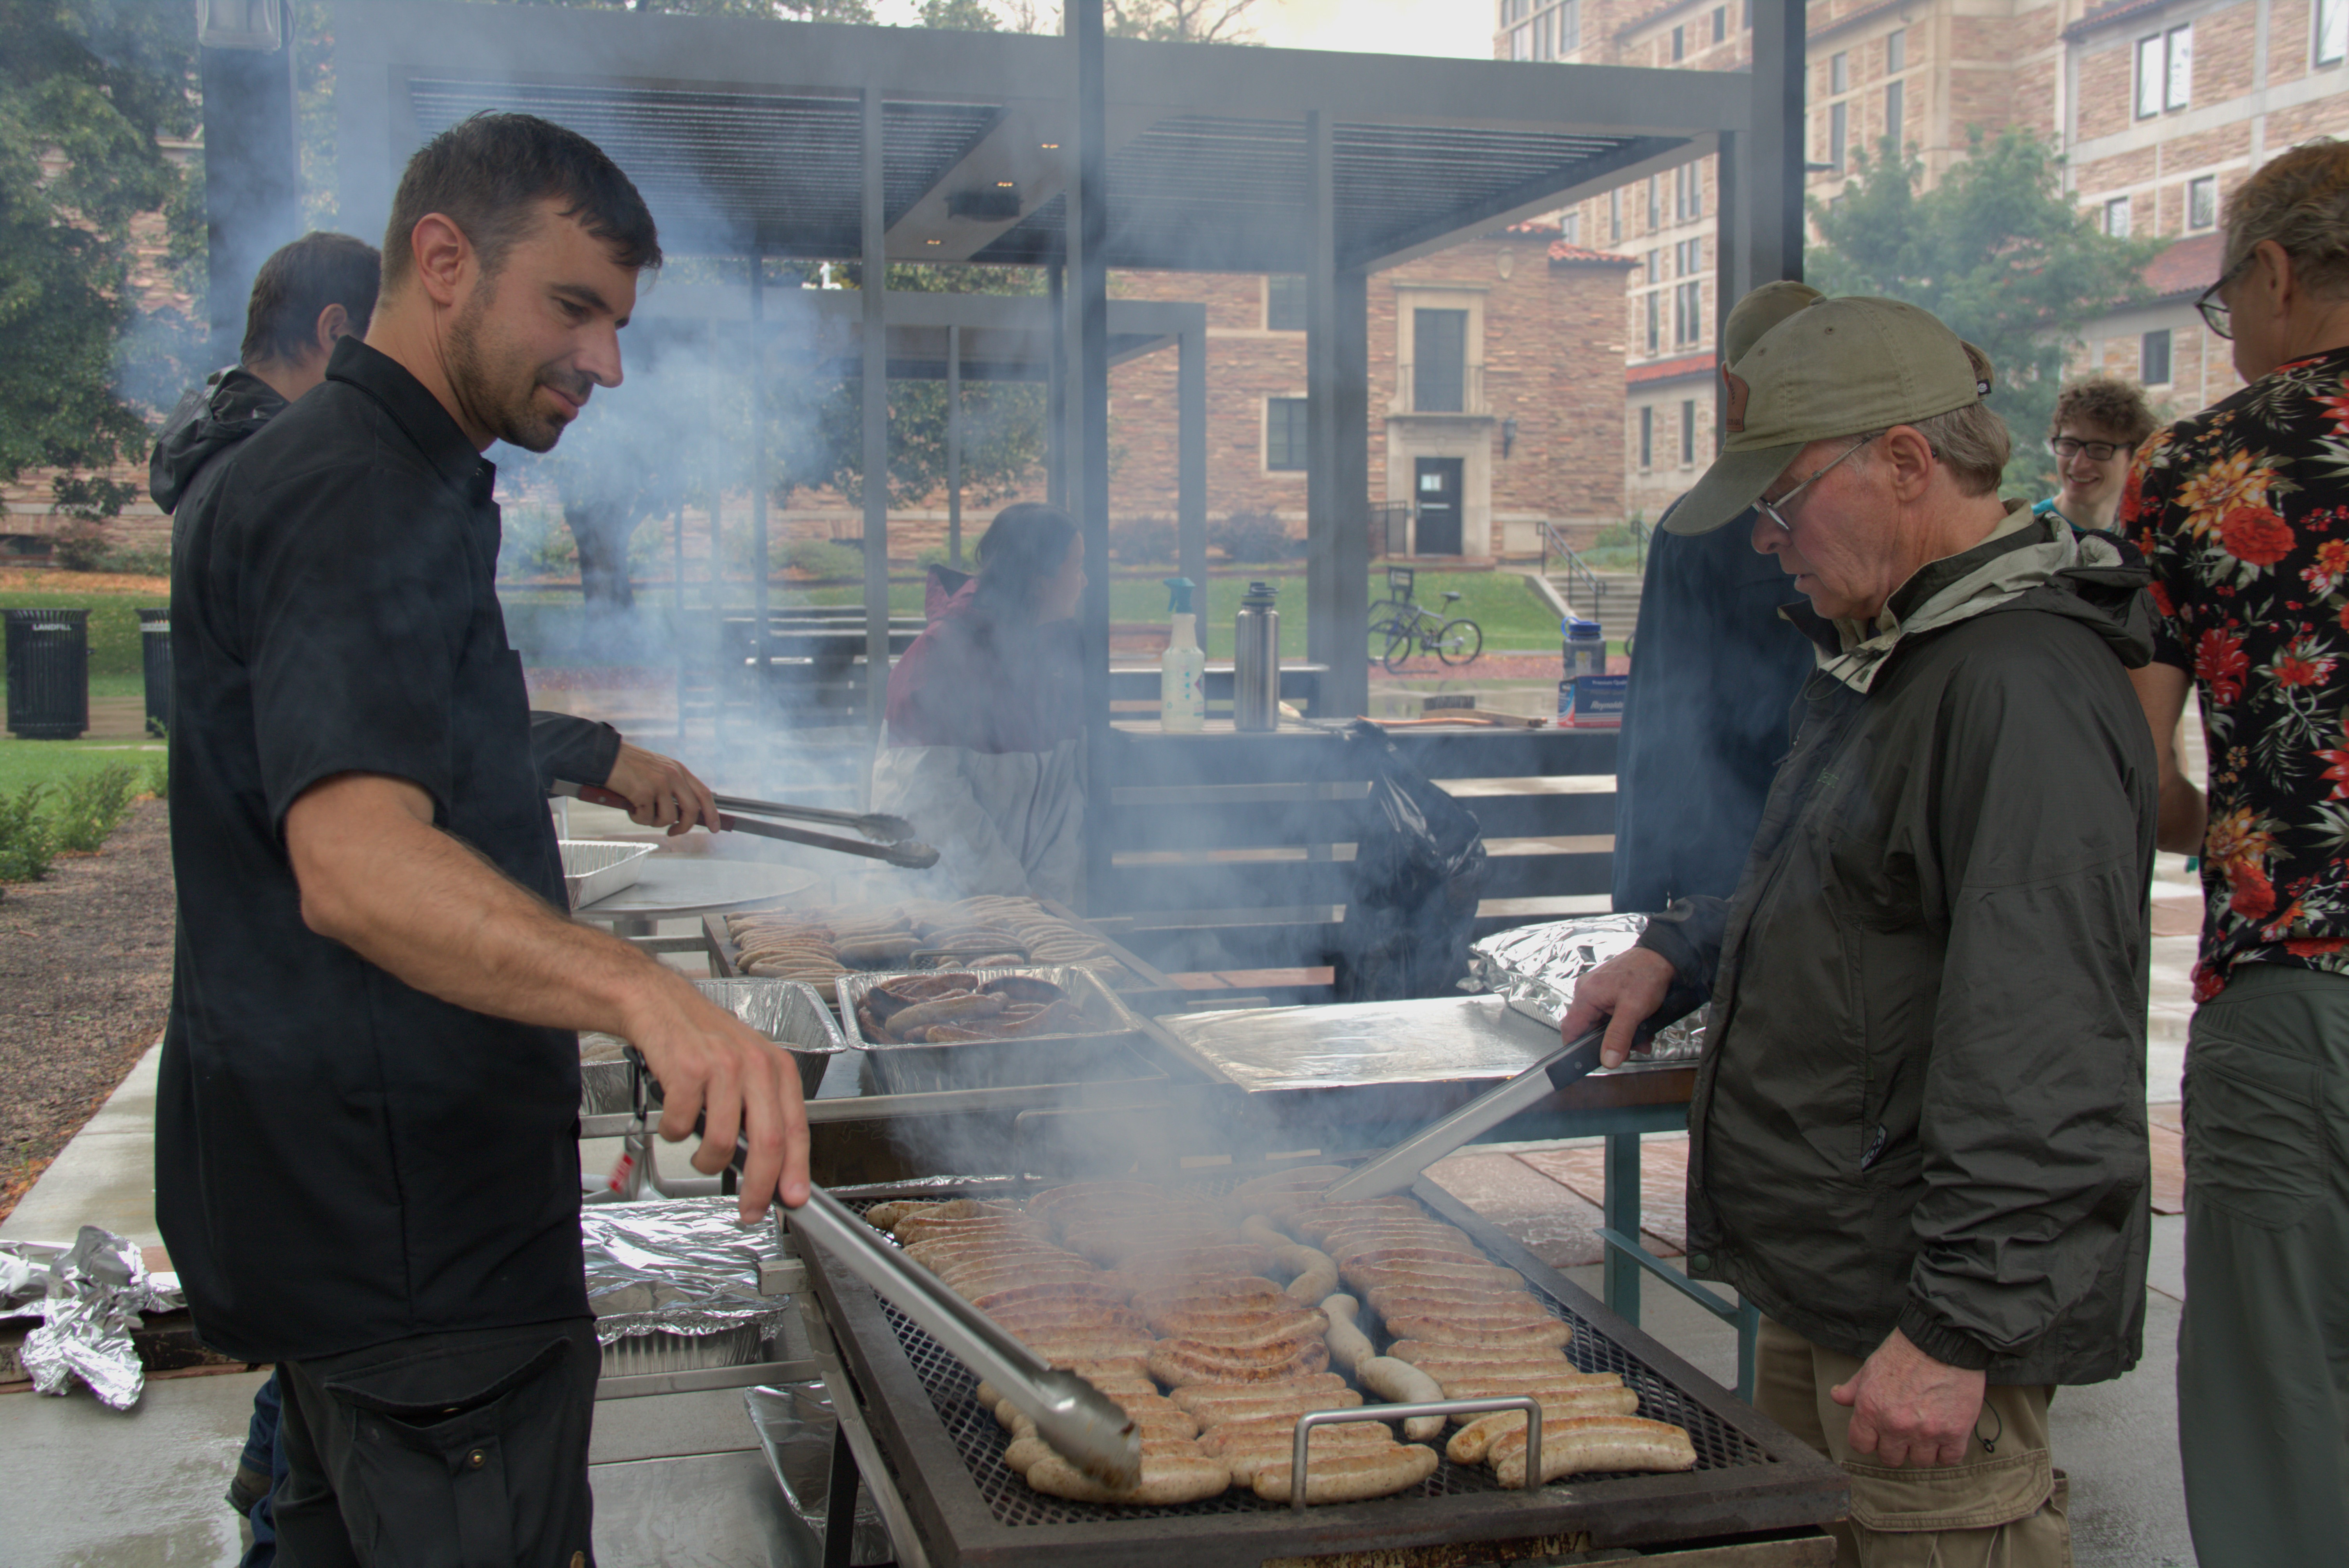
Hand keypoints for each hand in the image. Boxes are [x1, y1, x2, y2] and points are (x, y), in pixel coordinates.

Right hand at [603, 743, 719, 835]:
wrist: (606, 756)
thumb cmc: (629, 765)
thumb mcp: (658, 769)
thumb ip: (672, 786)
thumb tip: (682, 813)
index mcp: (678, 770)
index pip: (704, 794)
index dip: (712, 813)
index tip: (715, 827)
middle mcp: (673, 775)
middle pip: (691, 810)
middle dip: (684, 827)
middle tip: (673, 832)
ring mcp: (659, 784)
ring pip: (668, 818)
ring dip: (653, 821)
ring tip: (640, 810)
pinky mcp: (643, 792)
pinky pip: (646, 818)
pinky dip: (637, 817)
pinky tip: (630, 806)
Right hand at [619, 972, 811, 1218]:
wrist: (660, 1004)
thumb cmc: (704, 1042)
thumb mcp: (746, 1069)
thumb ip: (762, 1112)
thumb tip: (772, 1169)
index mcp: (778, 1069)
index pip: (796, 1129)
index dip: (796, 1171)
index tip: (794, 1199)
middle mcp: (757, 1066)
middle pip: (769, 1141)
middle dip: (759, 1186)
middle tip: (750, 1209)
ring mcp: (723, 1066)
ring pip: (724, 1141)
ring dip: (707, 1162)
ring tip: (701, 1154)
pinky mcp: (689, 1069)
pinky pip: (684, 1126)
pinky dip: (676, 1134)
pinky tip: (676, 1120)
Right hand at [1557, 947, 1676, 1067]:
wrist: (1663, 956)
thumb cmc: (1646, 975)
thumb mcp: (1634, 1010)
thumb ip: (1619, 1037)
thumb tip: (1608, 1061)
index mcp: (1586, 994)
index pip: (1570, 1028)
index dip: (1576, 1047)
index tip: (1590, 1060)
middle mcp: (1587, 991)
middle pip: (1588, 1027)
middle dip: (1609, 1042)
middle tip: (1629, 1050)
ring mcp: (1597, 989)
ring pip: (1602, 1022)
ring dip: (1620, 1034)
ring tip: (1641, 1039)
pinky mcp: (1608, 989)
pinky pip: (1610, 1013)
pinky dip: (1624, 1023)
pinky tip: (1640, 1027)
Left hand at [1831, 1328, 1985, 1467]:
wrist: (1943, 1340)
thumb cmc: (1905, 1352)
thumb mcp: (1871, 1367)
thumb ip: (1853, 1388)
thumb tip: (1836, 1396)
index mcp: (1870, 1410)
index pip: (1861, 1445)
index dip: (1869, 1440)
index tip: (1878, 1435)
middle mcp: (1896, 1426)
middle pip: (1891, 1458)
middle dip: (1896, 1446)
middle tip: (1905, 1431)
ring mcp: (1926, 1432)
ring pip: (1921, 1461)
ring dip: (1923, 1449)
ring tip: (1926, 1429)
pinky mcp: (1954, 1433)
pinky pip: (1948, 1458)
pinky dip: (1947, 1450)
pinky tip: (1945, 1434)